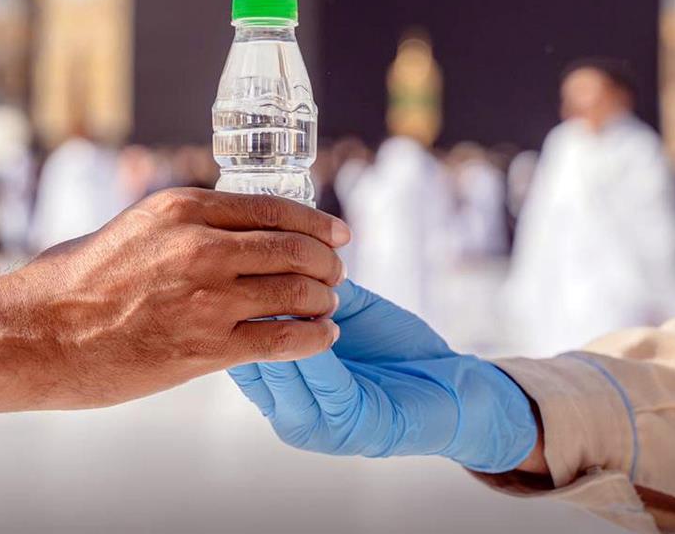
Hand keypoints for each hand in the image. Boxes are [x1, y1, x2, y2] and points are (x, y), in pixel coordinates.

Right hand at [5, 188, 349, 408]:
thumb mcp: (130, 228)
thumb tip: (220, 232)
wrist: (35, 333)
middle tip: (336, 274)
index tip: (337, 234)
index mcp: (182, 208)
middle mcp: (203, 246)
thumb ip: (179, 227)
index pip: (273, 207)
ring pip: (297, 292)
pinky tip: (322, 338)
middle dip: (325, 263)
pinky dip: (313, 338)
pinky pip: (283, 339)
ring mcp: (208, 297)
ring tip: (328, 306)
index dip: (315, 223)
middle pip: (294, 248)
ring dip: (323, 300)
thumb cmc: (71, 281)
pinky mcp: (207, 346)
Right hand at [229, 280, 537, 472]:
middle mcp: (287, 412)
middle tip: (239, 270)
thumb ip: (306, 291)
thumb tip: (274, 244)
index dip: (229, 303)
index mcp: (279, 387)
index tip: (225, 263)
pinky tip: (321, 323)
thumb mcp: (341, 314)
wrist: (450, 388)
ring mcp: (317, 426)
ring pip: (283, 374)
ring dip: (278, 329)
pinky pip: (328, 387)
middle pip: (249, 359)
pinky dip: (320, 353)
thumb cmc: (391, 348)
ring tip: (273, 288)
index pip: (235, 344)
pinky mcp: (353, 429)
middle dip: (243, 313)